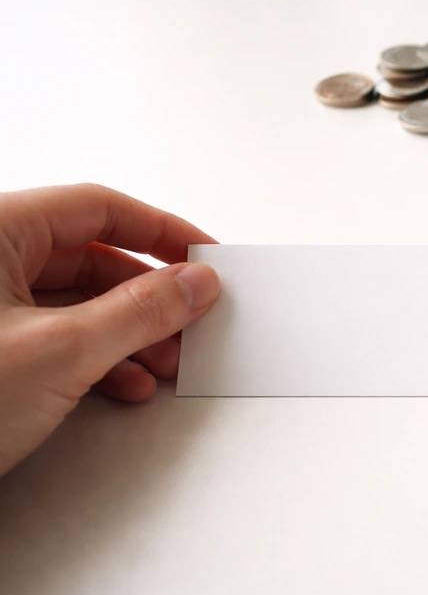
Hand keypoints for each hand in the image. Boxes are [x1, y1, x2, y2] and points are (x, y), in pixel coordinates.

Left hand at [0, 184, 219, 476]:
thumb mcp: (61, 351)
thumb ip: (141, 310)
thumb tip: (194, 283)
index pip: (97, 209)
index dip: (161, 230)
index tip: (204, 255)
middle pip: (92, 258)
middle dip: (150, 295)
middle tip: (193, 317)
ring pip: (77, 301)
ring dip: (131, 332)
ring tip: (168, 362)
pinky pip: (56, 336)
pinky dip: (99, 358)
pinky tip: (125, 385)